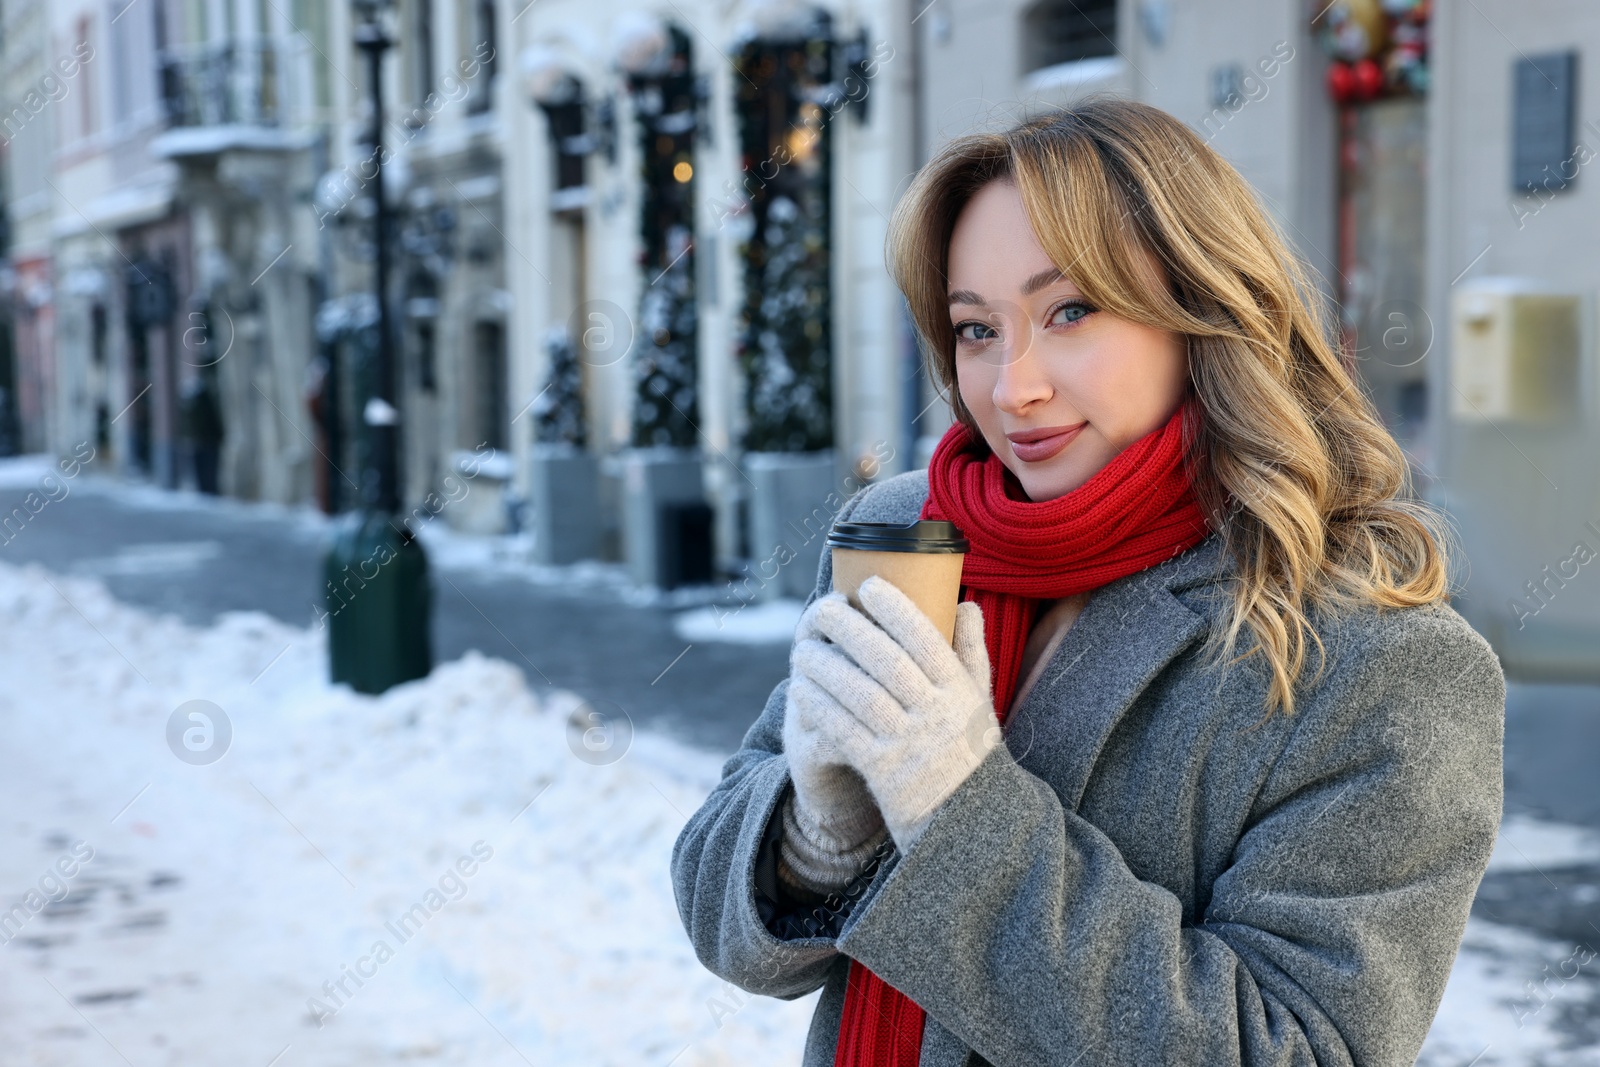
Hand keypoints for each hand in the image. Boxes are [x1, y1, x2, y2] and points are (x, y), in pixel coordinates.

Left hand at [790, 576, 999, 851]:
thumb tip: (966, 605)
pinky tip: (801, 688)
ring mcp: (910, 744)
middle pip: (887, 661)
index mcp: (960, 693)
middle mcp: (937, 715)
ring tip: (801, 648)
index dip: (896, 609)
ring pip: (860, 694)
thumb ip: (971, 654)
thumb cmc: (968, 755)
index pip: (927, 641)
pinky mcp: (884, 772)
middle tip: (821, 607)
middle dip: (850, 629)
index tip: (868, 585)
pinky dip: (821, 706)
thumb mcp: (979, 705)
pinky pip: (844, 731)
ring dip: (826, 666)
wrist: (968, 825)